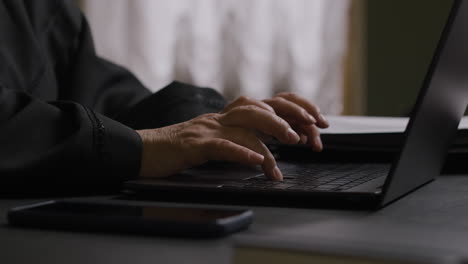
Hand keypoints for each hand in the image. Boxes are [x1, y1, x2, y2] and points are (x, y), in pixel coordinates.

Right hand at [137, 93, 327, 180]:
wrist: (144, 151)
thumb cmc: (181, 150)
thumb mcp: (217, 142)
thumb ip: (240, 140)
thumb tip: (269, 149)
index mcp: (229, 117)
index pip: (269, 103)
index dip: (296, 108)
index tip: (317, 122)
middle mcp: (221, 118)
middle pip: (261, 106)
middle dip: (291, 116)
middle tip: (311, 133)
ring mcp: (207, 129)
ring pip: (245, 122)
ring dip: (273, 131)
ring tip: (293, 143)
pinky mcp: (193, 146)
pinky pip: (221, 146)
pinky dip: (242, 152)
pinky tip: (258, 161)